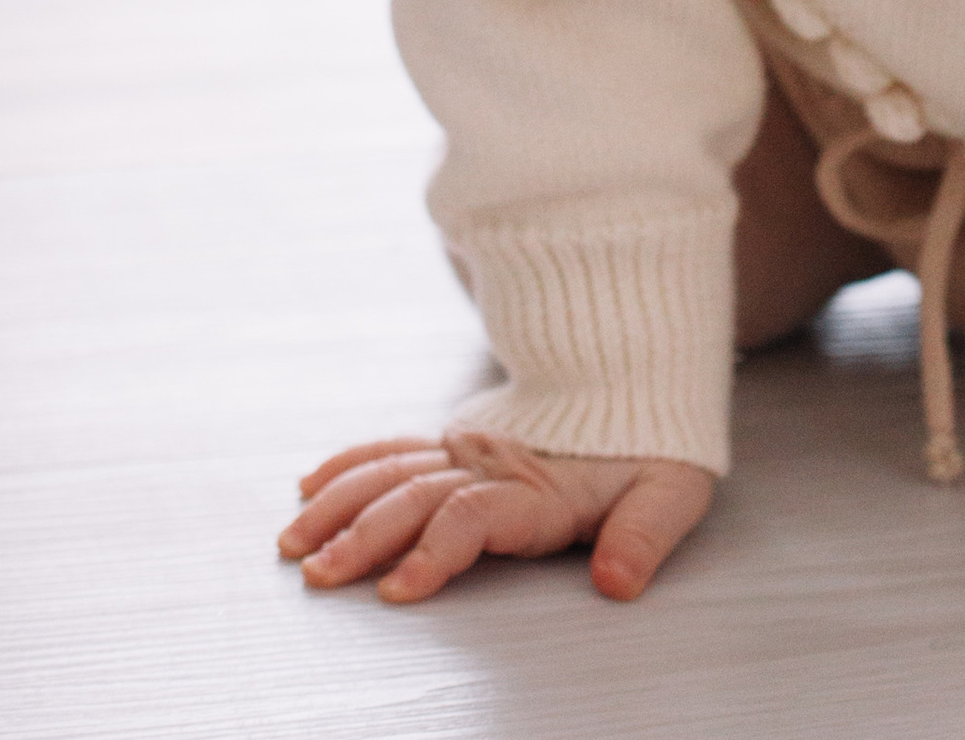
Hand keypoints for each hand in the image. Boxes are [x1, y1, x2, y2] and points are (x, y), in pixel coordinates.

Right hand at [278, 427, 713, 602]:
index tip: (396, 589)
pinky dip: (348, 466)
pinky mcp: (454, 441)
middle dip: (362, 537)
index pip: (475, 515)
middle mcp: (491, 464)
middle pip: (416, 497)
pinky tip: (310, 488)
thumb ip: (644, 536)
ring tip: (294, 543)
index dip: (435, 551)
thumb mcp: (670, 489)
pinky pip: (393, 448)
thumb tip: (617, 582)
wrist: (636, 374)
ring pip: (391, 472)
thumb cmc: (651, 446)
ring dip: (340, 506)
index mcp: (538, 486)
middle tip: (318, 574)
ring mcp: (467, 450)